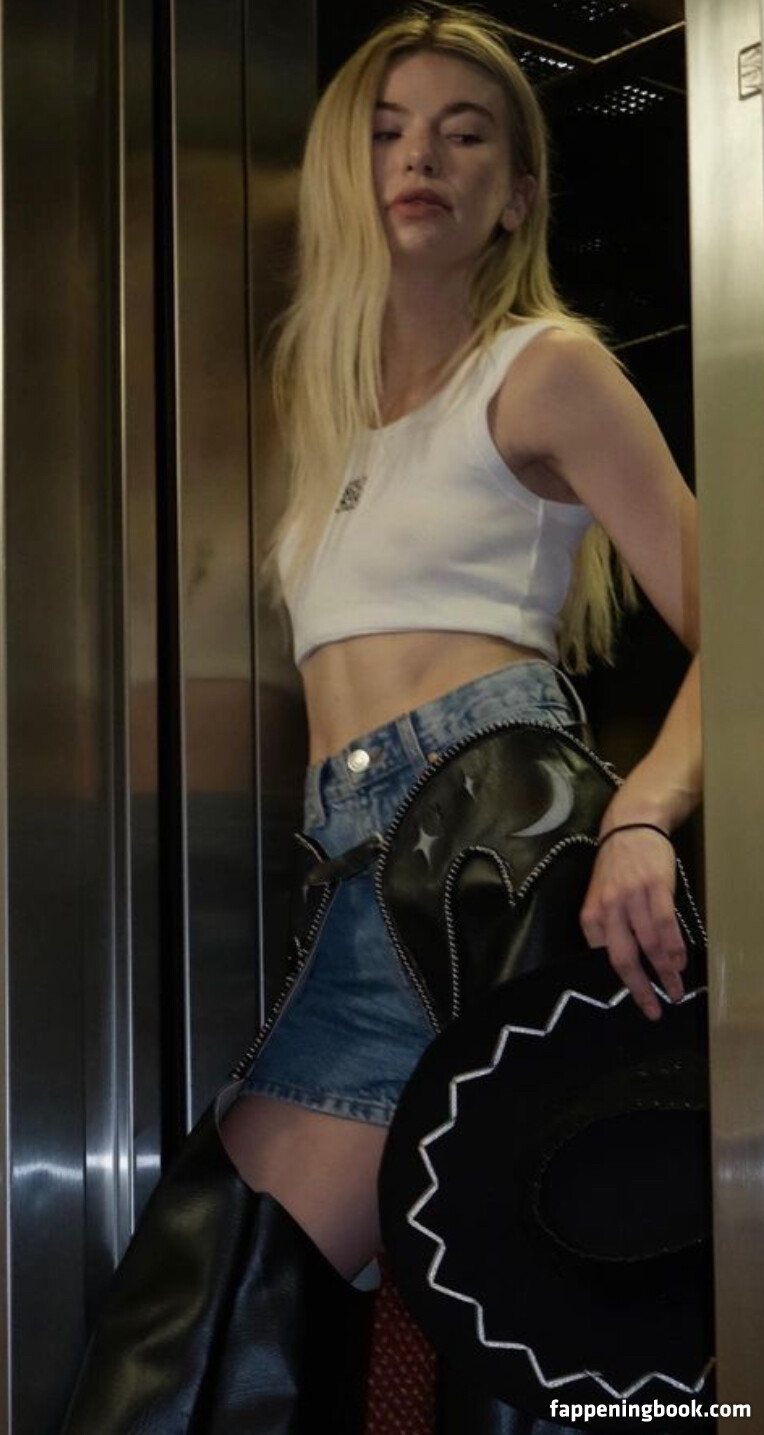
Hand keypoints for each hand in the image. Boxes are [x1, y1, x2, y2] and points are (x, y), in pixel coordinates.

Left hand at [579, 825, 685, 1019]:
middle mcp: (608, 909)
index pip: (603, 957)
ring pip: (649, 945)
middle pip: (624, 959)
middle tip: (655, 1010)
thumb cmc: (615, 866)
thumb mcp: (599, 897)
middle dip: (641, 989)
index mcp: (591, 915)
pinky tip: (680, 962)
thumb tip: (623, 962)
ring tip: (676, 990)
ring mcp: (631, 898)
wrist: (630, 826)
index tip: (635, 999)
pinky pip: (664, 924)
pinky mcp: (654, 887)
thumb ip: (607, 927)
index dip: (620, 982)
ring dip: (665, 973)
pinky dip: (674, 947)